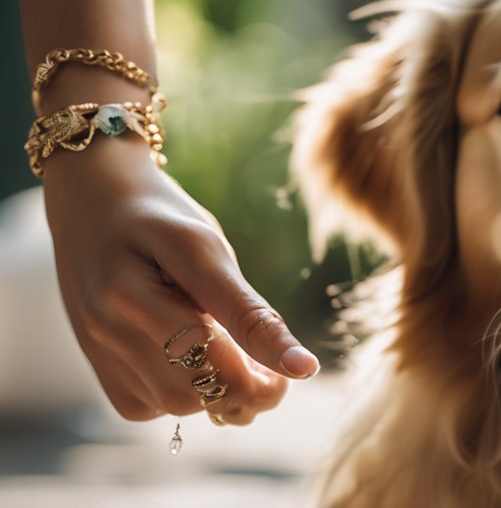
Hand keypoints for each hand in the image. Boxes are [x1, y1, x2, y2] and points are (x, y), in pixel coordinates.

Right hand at [42, 135, 318, 424]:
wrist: (94, 199)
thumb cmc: (162, 219)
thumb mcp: (209, 247)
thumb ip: (249, 310)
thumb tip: (303, 367)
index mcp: (135, 291)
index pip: (208, 354)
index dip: (262, 380)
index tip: (300, 371)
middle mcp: (107, 327)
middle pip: (190, 393)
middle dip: (244, 390)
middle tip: (273, 369)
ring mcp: (97, 350)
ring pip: (171, 405)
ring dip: (217, 394)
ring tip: (241, 359)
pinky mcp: (97, 365)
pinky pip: (147, 405)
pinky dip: (182, 394)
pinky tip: (199, 363)